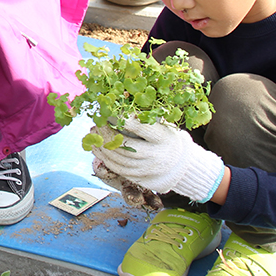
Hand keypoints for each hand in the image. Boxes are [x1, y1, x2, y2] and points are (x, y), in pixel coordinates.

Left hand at [91, 118, 224, 202]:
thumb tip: (120, 98)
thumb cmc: (166, 137)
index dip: (122, 119)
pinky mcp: (140, 178)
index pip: (140, 128)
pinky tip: (97, 147)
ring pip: (119, 159)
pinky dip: (104, 157)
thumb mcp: (162, 124)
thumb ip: (144, 115)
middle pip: (126, 146)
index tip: (110, 111)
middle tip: (98, 123)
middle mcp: (156, 156)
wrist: (180, 164)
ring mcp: (147, 169)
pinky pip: (118, 169)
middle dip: (107, 134)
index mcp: (163, 138)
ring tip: (94, 134)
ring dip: (103, 145)